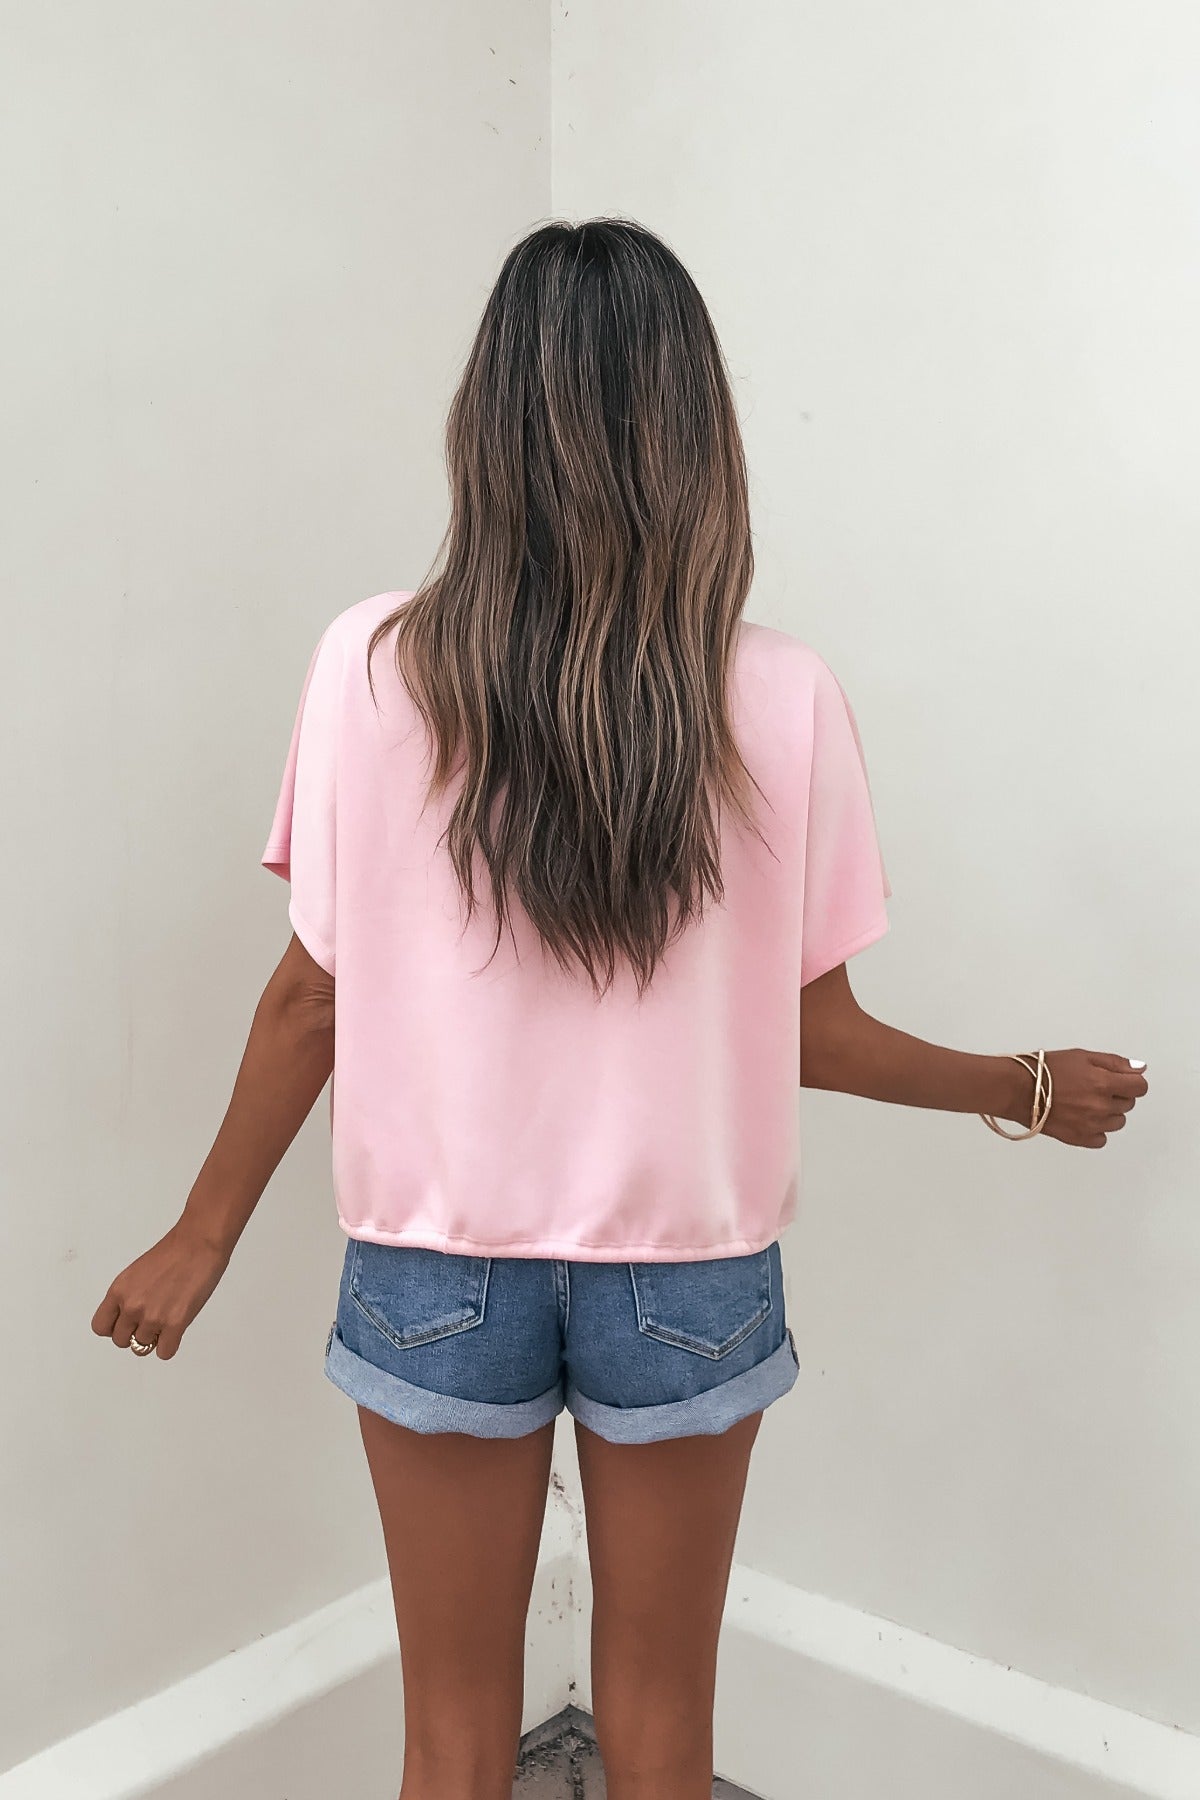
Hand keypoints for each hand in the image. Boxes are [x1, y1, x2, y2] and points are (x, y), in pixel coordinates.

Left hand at [91, 1217, 231, 1359]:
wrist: (198, 1244)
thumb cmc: (173, 1253)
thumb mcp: (136, 1273)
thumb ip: (128, 1296)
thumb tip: (128, 1318)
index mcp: (118, 1291)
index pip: (100, 1327)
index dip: (114, 1328)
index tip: (126, 1324)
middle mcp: (131, 1306)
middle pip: (121, 1341)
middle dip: (135, 1334)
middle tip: (150, 1322)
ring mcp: (152, 1317)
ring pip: (142, 1348)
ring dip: (154, 1339)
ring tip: (166, 1321)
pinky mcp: (175, 1324)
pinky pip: (164, 1353)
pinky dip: (169, 1346)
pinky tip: (175, 1331)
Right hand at [1029, 1051, 1148, 1148]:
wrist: (1018, 1090)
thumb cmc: (1045, 1070)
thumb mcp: (1081, 1056)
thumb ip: (1115, 1063)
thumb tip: (1140, 1069)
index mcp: (1104, 1083)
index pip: (1140, 1088)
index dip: (1131, 1082)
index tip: (1121, 1080)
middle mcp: (1101, 1107)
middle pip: (1128, 1104)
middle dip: (1117, 1094)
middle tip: (1094, 1087)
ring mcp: (1091, 1126)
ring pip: (1117, 1122)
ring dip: (1108, 1112)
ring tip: (1086, 1102)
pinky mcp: (1079, 1139)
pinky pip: (1101, 1139)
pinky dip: (1096, 1130)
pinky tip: (1082, 1118)